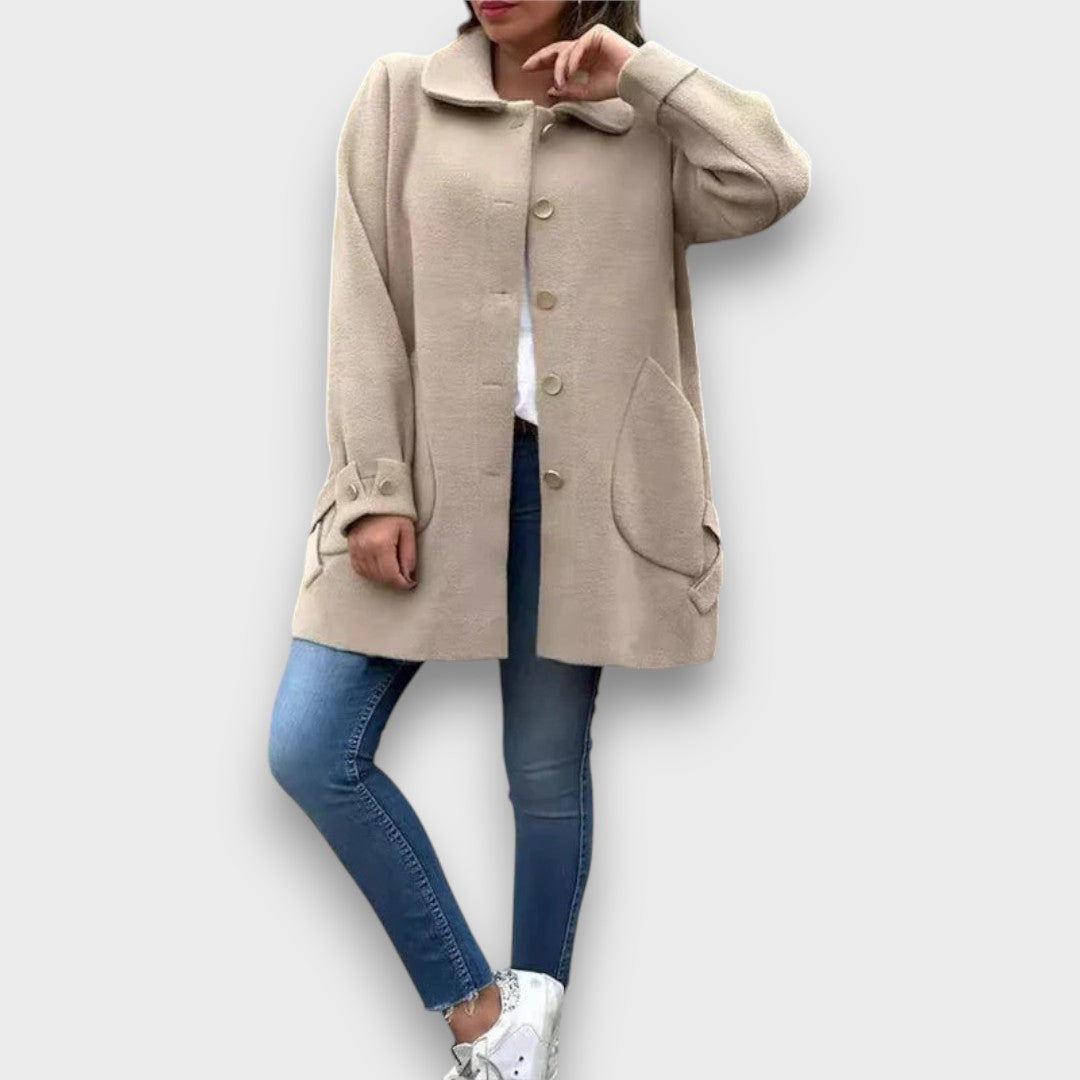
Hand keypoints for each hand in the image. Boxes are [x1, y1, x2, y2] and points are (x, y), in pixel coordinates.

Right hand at [346, 514, 417, 589]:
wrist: (374, 496)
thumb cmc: (394, 512)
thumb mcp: (408, 532)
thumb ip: (409, 556)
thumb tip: (409, 577)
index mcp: (381, 544)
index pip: (391, 575)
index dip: (403, 583)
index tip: (411, 583)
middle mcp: (365, 548)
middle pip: (380, 577)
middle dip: (394, 582)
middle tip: (405, 579)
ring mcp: (356, 548)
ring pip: (369, 575)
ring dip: (382, 578)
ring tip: (393, 572)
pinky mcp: (351, 547)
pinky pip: (358, 569)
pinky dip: (370, 573)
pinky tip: (379, 569)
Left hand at [521, 24, 636, 102]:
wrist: (633, 79)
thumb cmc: (615, 86)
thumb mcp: (587, 92)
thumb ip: (569, 90)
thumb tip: (551, 90)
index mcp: (582, 60)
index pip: (558, 58)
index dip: (542, 62)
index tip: (527, 68)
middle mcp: (585, 48)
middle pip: (557, 49)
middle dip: (541, 58)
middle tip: (528, 66)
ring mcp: (591, 39)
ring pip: (566, 50)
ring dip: (560, 68)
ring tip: (560, 82)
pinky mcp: (597, 33)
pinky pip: (578, 46)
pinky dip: (572, 60)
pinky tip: (570, 72)